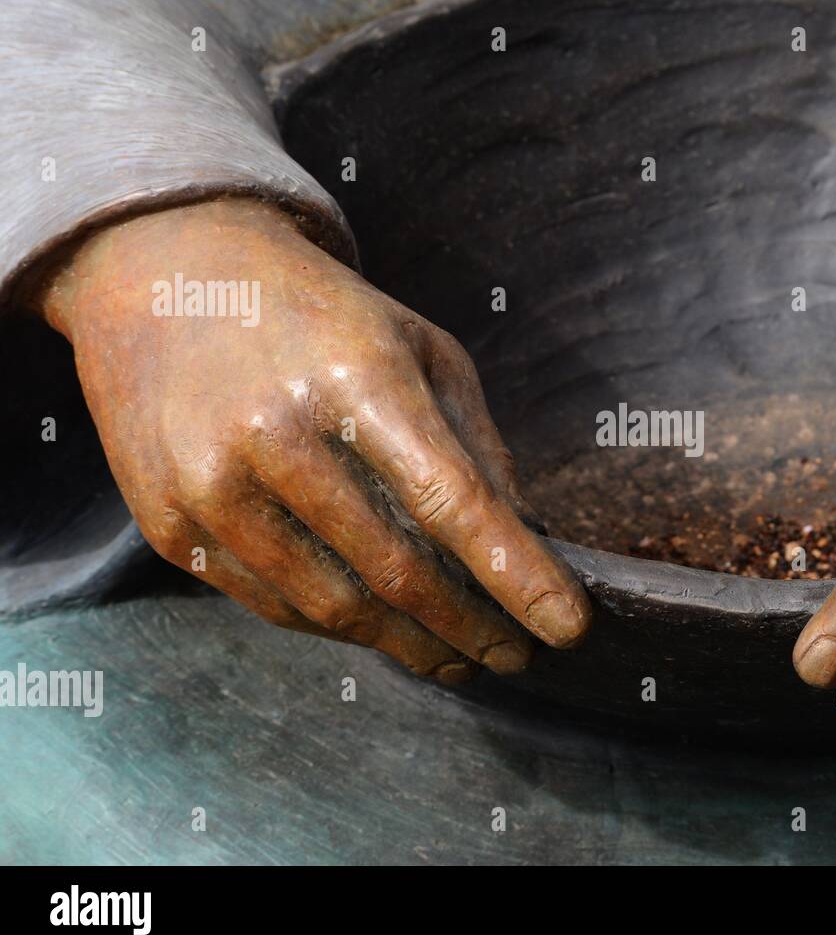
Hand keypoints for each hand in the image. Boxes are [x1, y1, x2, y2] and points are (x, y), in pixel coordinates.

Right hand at [37, 198, 590, 683]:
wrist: (167, 278)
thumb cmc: (318, 315)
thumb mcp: (418, 347)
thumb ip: (475, 442)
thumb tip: (523, 542)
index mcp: (355, 378)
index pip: (453, 502)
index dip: (517, 574)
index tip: (569, 627)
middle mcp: (276, 434)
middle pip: (397, 572)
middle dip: (473, 627)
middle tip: (517, 653)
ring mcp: (212, 486)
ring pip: (336, 607)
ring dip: (412, 645)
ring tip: (459, 656)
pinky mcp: (172, 525)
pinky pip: (276, 606)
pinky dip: (342, 629)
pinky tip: (383, 630)